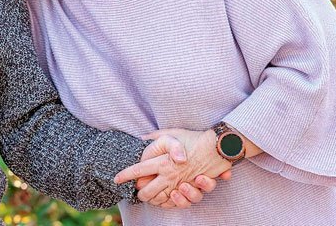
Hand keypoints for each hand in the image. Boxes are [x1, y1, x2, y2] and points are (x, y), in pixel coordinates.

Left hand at [115, 129, 230, 204]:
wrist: (218, 148)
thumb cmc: (194, 138)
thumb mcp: (172, 133)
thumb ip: (155, 137)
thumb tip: (141, 138)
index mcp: (162, 162)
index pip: (138, 171)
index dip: (125, 175)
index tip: (116, 179)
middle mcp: (170, 176)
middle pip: (148, 190)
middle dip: (139, 192)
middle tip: (136, 191)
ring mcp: (181, 185)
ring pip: (161, 199)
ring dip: (153, 199)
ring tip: (148, 197)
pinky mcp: (192, 191)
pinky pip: (177, 203)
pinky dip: (170, 203)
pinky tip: (166, 199)